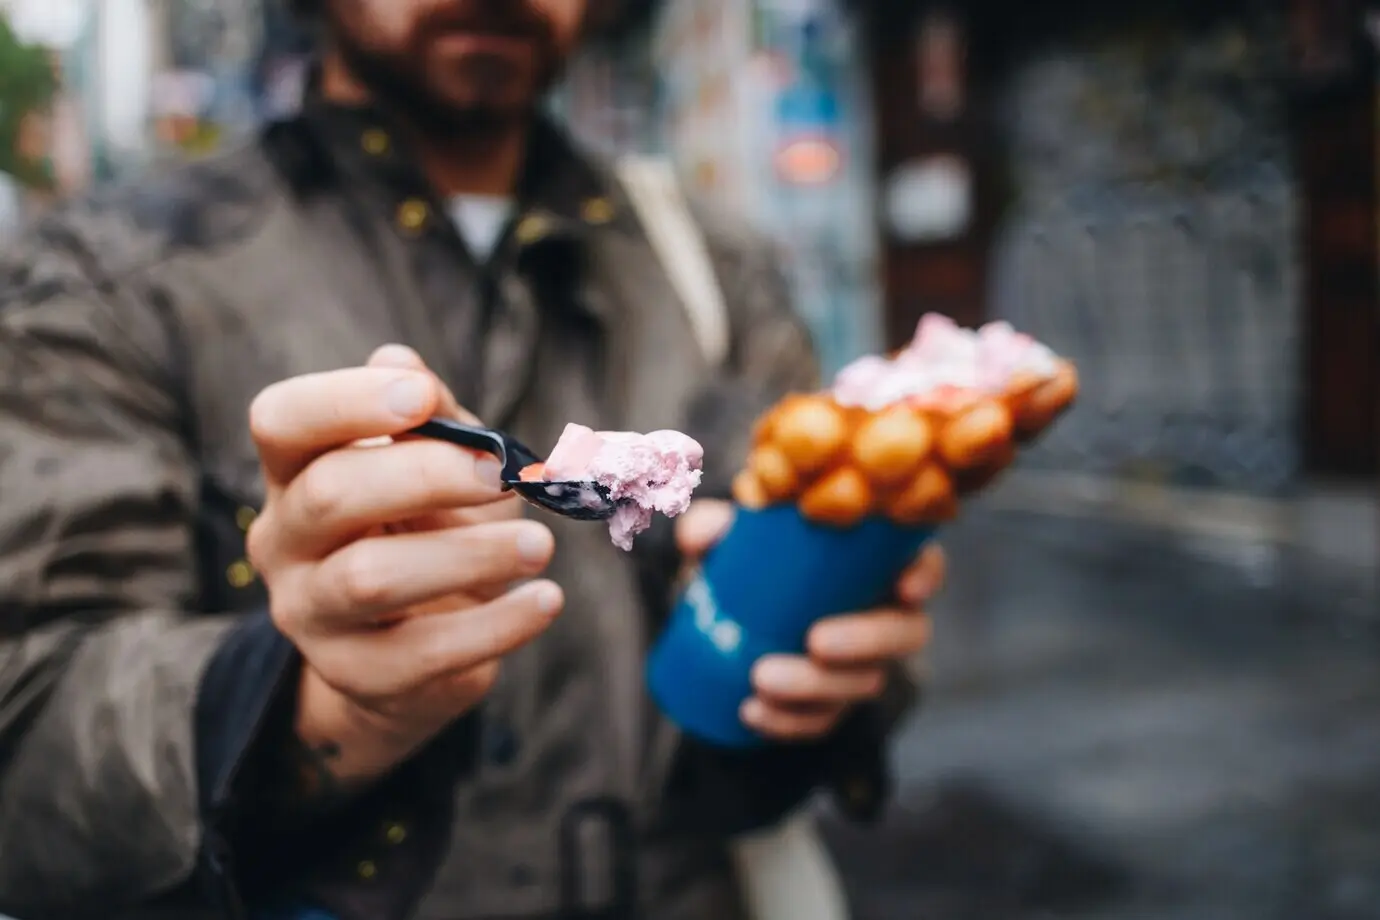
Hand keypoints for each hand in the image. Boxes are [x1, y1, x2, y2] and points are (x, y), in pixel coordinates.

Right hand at [246, 344, 562, 791]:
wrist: (406, 654)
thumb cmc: (423, 529)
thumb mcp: (429, 465)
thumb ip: (426, 418)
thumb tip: (401, 361)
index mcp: (294, 472)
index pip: (281, 421)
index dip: (346, 400)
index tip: (422, 393)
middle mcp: (285, 541)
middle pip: (330, 494)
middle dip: (426, 476)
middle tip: (506, 475)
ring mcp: (312, 615)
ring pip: (371, 578)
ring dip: (468, 555)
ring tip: (540, 545)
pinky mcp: (359, 676)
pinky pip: (425, 653)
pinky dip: (497, 625)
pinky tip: (545, 600)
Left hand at [676, 501, 942, 742]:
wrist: (724, 614)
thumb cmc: (748, 559)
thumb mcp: (727, 537)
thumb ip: (711, 526)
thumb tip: (703, 536)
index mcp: (875, 562)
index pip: (922, 564)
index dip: (925, 575)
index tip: (905, 587)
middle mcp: (883, 613)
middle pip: (906, 633)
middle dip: (867, 641)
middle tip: (815, 641)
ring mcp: (863, 664)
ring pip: (864, 682)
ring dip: (816, 687)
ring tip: (761, 679)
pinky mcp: (832, 702)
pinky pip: (823, 719)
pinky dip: (789, 721)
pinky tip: (752, 713)